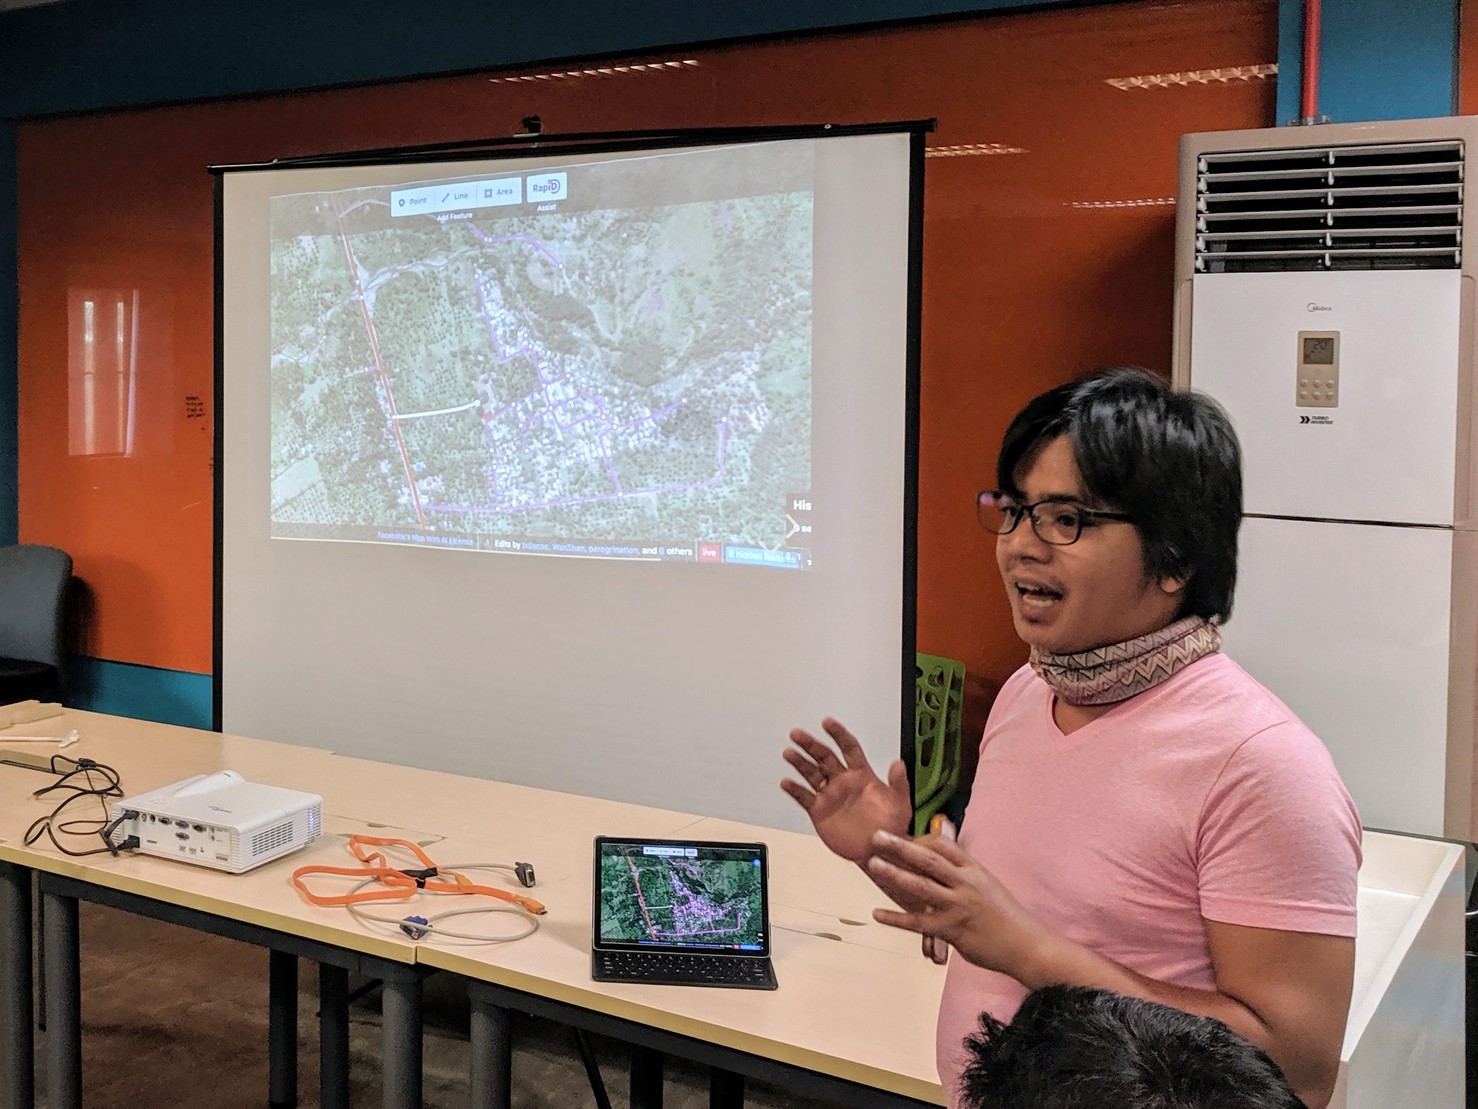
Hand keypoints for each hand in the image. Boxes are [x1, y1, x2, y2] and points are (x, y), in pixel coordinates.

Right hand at [780, 717, 910, 862]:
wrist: (878, 851)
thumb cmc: (891, 827)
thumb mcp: (901, 804)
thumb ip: (899, 783)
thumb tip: (898, 764)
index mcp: (862, 775)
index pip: (848, 748)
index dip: (838, 734)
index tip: (828, 723)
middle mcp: (843, 782)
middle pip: (824, 756)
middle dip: (811, 744)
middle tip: (798, 734)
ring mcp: (830, 795)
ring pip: (811, 773)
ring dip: (799, 763)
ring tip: (789, 753)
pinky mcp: (820, 811)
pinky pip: (804, 797)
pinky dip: (794, 790)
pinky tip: (786, 782)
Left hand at [865, 830, 1046, 979]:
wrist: (1026, 945)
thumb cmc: (1005, 915)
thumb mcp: (986, 883)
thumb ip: (963, 872)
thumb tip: (939, 862)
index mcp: (974, 869)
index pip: (943, 844)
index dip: (920, 839)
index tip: (902, 838)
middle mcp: (965, 883)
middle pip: (928, 859)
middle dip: (900, 846)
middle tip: (876, 837)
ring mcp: (957, 906)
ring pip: (921, 885)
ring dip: (894, 874)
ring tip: (873, 864)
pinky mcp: (951, 930)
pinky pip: (918, 922)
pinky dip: (896, 918)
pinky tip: (877, 914)